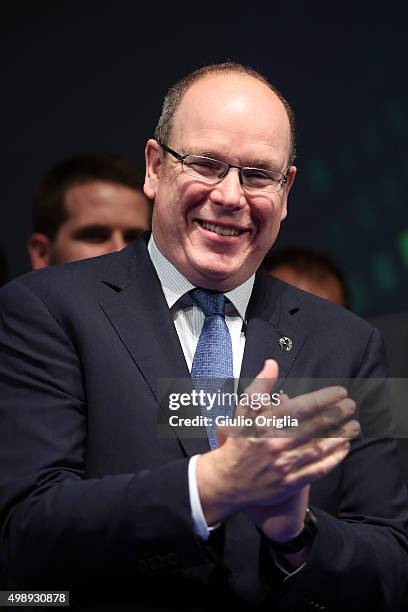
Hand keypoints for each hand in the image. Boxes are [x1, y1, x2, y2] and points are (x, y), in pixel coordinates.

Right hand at [196, 359, 358, 526]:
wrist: (225, 481)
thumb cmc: (237, 442)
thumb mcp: (242, 410)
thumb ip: (260, 386)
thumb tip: (272, 364)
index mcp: (265, 424)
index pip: (301, 407)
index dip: (324, 398)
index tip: (339, 392)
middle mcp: (276, 444)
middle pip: (314, 426)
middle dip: (337, 414)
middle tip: (351, 405)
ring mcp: (283, 465)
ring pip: (319, 448)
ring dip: (340, 435)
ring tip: (354, 425)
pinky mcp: (289, 484)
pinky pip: (317, 470)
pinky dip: (333, 459)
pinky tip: (344, 448)